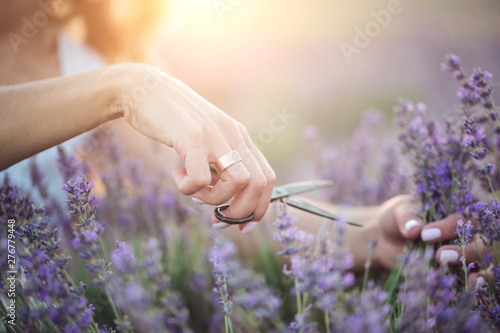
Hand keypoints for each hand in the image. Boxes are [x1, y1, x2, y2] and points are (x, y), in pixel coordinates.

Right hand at [111, 64, 275, 229]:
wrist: (144, 89)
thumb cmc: (173, 121)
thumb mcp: (206, 140)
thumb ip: (217, 164)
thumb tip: (223, 198)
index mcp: (239, 137)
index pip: (267, 178)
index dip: (259, 208)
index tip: (241, 225)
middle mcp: (233, 135)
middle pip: (258, 184)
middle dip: (241, 212)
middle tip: (216, 219)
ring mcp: (214, 135)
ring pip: (237, 182)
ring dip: (215, 198)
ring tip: (194, 191)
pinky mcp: (191, 137)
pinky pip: (201, 178)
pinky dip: (189, 188)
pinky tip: (176, 175)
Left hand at [370, 195, 489, 288]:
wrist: (385, 238)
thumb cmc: (396, 219)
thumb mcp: (398, 211)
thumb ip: (406, 217)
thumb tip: (414, 229)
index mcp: (452, 215)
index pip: (460, 220)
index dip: (447, 228)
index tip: (425, 234)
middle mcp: (463, 236)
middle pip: (478, 243)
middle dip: (465, 252)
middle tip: (440, 256)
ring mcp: (461, 256)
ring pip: (480, 263)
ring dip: (473, 269)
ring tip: (465, 278)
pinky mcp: (455, 273)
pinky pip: (472, 279)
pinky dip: (475, 284)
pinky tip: (470, 287)